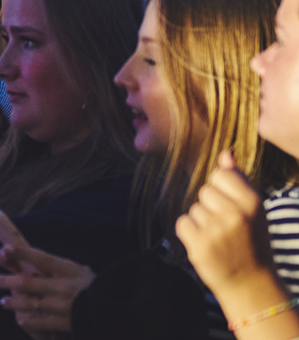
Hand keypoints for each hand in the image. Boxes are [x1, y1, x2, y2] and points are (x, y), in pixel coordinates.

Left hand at [0, 244, 95, 337]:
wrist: (113, 309)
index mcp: (68, 270)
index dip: (23, 253)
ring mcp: (64, 306)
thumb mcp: (81, 271)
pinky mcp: (67, 323)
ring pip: (31, 303)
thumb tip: (37, 260)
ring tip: (3, 301)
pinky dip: (30, 320)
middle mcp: (64, 286)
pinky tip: (21, 319)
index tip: (6, 249)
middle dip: (8, 281)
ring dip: (14, 302)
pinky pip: (43, 322)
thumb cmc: (96, 287)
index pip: (42, 258)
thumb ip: (60, 267)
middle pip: (29, 282)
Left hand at [176, 152, 271, 296]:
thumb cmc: (250, 240)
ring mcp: (216, 230)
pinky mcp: (199, 244)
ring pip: (194, 208)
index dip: (220, 188)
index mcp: (252, 202)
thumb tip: (225, 153)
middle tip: (225, 226)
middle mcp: (235, 214)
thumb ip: (239, 180)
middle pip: (204, 191)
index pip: (219, 174)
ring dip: (201, 221)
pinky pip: (182, 223)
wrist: (250, 282)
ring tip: (218, 237)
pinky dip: (189, 232)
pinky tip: (206, 244)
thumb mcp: (253, 209)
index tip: (229, 205)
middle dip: (210, 206)